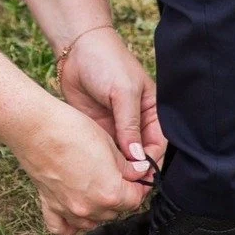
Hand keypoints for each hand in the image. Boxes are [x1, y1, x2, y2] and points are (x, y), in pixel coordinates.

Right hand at [13, 99, 149, 234]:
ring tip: (98, 188)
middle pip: (116, 211)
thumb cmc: (71, 129)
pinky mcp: (50, 206)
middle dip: (121, 195)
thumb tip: (139, 172)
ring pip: (93, 221)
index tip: (138, 177)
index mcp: (110, 192)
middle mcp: (90, 208)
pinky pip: (63, 228)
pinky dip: (71, 224)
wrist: (35, 126)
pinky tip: (75, 211)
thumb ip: (127, 165)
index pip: (136, 199)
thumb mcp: (108, 142)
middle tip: (118, 176)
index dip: (140, 186)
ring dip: (99, 209)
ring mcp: (68, 210)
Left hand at [58, 25, 165, 172]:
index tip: (142, 177)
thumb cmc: (107, 62)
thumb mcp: (123, 92)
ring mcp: (116, 127)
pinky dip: (102, 161)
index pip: (158, 144)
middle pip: (140, 154)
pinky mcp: (98, 129)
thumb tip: (137, 158)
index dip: (151, 161)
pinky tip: (97, 169)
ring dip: (118, 168)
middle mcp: (136, 123)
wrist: (76, 49)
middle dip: (135, 169)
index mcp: (152, 112)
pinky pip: (104, 151)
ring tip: (110, 180)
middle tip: (124, 184)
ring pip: (122, 156)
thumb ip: (130, 125)